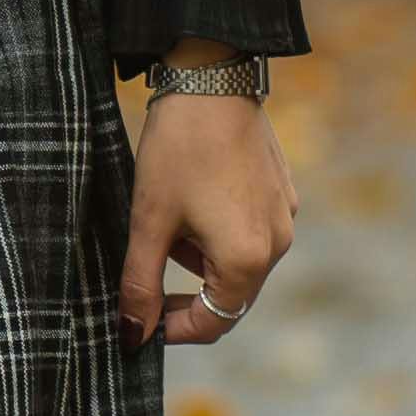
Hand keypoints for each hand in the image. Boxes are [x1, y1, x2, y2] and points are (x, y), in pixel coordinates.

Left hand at [118, 82, 294, 347]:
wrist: (212, 78)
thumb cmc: (178, 150)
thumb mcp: (149, 221)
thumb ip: (140, 285)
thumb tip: (131, 337)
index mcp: (248, 259)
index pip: (214, 323)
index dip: (173, 329)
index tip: (141, 320)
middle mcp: (278, 244)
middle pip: (229, 295)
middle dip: (185, 291)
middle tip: (144, 274)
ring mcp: (284, 216)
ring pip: (238, 262)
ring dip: (199, 259)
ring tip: (163, 222)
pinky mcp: (281, 192)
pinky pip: (250, 232)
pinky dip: (217, 232)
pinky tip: (189, 199)